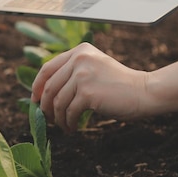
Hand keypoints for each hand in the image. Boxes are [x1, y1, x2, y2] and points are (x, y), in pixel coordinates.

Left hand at [31, 43, 147, 132]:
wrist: (143, 91)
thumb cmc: (119, 84)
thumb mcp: (94, 67)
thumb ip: (73, 71)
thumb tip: (43, 92)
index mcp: (80, 50)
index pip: (47, 68)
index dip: (37, 86)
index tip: (34, 100)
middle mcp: (79, 58)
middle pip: (49, 87)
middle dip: (45, 107)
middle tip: (49, 119)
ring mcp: (83, 75)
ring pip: (57, 102)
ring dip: (58, 119)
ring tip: (64, 126)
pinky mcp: (88, 92)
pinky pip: (69, 112)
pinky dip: (68, 123)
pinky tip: (73, 128)